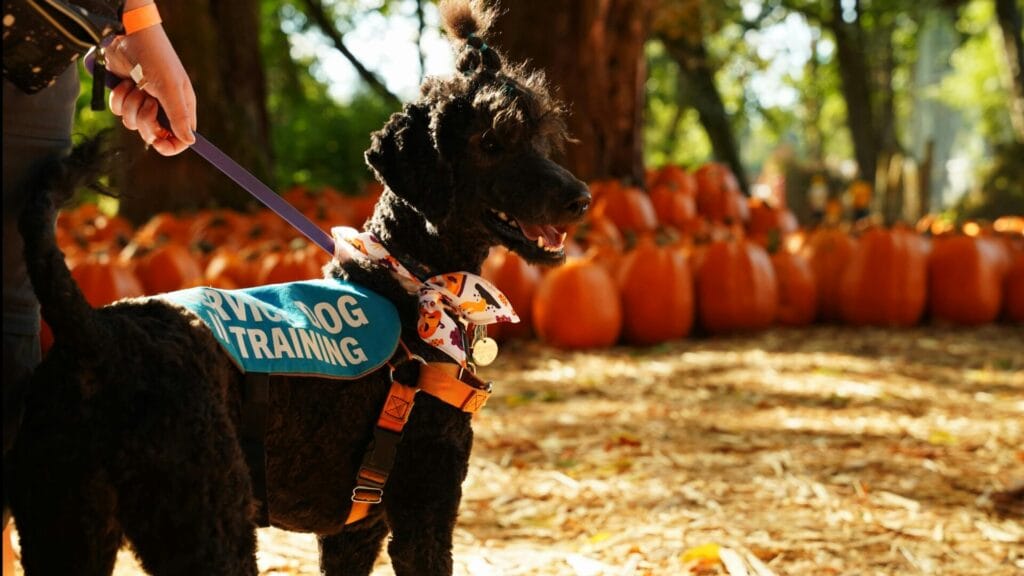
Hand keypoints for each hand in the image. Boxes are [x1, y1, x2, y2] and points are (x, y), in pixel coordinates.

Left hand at [105, 22, 195, 155]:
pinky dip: (119, 98)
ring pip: (133, 123)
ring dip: (130, 106)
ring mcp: (144, 102)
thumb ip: (179, 117)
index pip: (180, 138)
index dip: (170, 146)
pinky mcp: (127, 96)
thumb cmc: (155, 59)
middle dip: (146, 120)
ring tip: (136, 86)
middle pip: (154, 134)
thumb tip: (190, 141)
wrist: (128, 37)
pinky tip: (125, 83)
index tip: (158, 142)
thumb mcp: (170, 88)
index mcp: (181, 107)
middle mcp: (164, 108)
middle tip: (147, 101)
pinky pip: (119, 111)